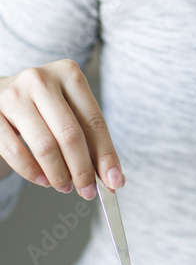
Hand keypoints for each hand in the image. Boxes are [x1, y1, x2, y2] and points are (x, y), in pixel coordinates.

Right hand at [0, 59, 124, 197]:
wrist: (1, 93)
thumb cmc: (43, 105)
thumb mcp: (69, 108)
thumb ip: (90, 138)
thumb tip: (112, 177)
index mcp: (68, 73)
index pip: (94, 121)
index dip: (106, 155)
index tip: (114, 182)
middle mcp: (41, 80)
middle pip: (70, 134)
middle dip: (82, 169)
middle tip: (87, 191)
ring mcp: (14, 95)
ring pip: (44, 145)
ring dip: (58, 173)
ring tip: (65, 186)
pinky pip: (14, 150)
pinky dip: (31, 171)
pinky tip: (43, 180)